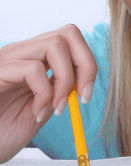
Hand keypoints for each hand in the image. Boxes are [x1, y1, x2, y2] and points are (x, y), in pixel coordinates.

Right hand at [0, 25, 97, 162]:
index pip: (70, 37)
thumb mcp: (42, 108)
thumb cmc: (4, 133)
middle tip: (82, 97)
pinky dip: (44, 93)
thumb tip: (86, 81)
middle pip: (68, 33)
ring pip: (54, 44)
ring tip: (57, 108)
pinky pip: (33, 69)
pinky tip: (35, 113)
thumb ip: (60, 91)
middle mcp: (20, 53)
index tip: (86, 95)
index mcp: (33, 59)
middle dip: (85, 65)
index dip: (87, 62)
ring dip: (65, 80)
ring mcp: (6, 60)